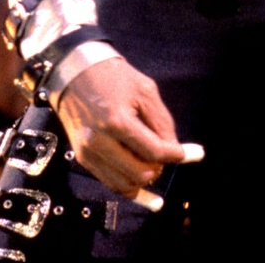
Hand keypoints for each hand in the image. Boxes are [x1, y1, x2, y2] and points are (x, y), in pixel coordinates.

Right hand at [57, 57, 185, 197]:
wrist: (74, 71)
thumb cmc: (111, 76)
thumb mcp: (144, 89)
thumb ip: (162, 121)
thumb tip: (174, 149)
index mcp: (116, 121)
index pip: (154, 151)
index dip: (175, 154)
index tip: (189, 153)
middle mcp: (99, 141)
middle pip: (140, 173)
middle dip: (159, 167)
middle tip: (165, 154)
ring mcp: (88, 152)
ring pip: (125, 185)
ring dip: (144, 179)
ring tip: (152, 164)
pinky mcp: (82, 157)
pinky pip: (109, 183)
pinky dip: (129, 188)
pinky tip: (146, 193)